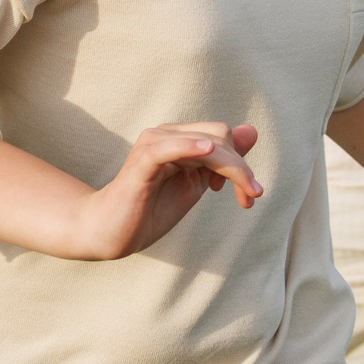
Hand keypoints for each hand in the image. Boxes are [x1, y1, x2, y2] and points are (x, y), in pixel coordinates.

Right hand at [71, 123, 261, 260]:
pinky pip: (166, 148)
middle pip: (219, 136)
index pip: (223, 136)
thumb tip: (252, 130)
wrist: (111, 232)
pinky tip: (206, 150)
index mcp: (178, 139)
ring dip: (231, 167)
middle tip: (251, 198)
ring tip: (245, 194)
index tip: (248, 195)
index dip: (241, 164)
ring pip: (204, 142)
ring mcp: (151, 146)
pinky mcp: (140, 163)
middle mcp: (165, 135)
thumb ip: (221, 161)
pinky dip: (187, 146)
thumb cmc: (149, 210)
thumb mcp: (194, 185)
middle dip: (241, 168)